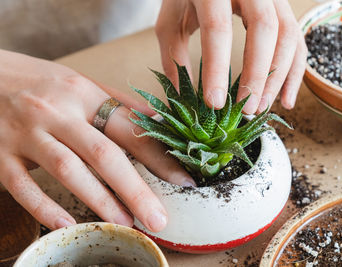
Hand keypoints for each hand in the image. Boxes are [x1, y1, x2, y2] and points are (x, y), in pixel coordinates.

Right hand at [0, 50, 194, 230]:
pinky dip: (47, 209)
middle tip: (158, 219)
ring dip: (100, 201)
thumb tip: (157, 121)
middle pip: (103, 154)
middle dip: (135, 190)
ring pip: (69, 171)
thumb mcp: (80, 83)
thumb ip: (117, 103)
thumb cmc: (39, 81)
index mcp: (82, 93)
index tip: (183, 181)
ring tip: (125, 223)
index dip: (159, 157)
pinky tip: (69, 225)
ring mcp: (26, 133)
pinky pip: (24, 187)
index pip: (129, 128)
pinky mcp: (0, 153)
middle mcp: (57, 112)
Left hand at [156, 0, 306, 113]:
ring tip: (262, 106)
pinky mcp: (282, 6)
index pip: (218, 28)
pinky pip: (297, 38)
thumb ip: (175, 58)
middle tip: (246, 109)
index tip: (214, 102)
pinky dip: (294, 71)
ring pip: (287, 33)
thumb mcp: (172, 22)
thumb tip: (181, 101)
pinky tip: (285, 98)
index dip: (217, 68)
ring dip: (278, 76)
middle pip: (264, 28)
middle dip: (257, 74)